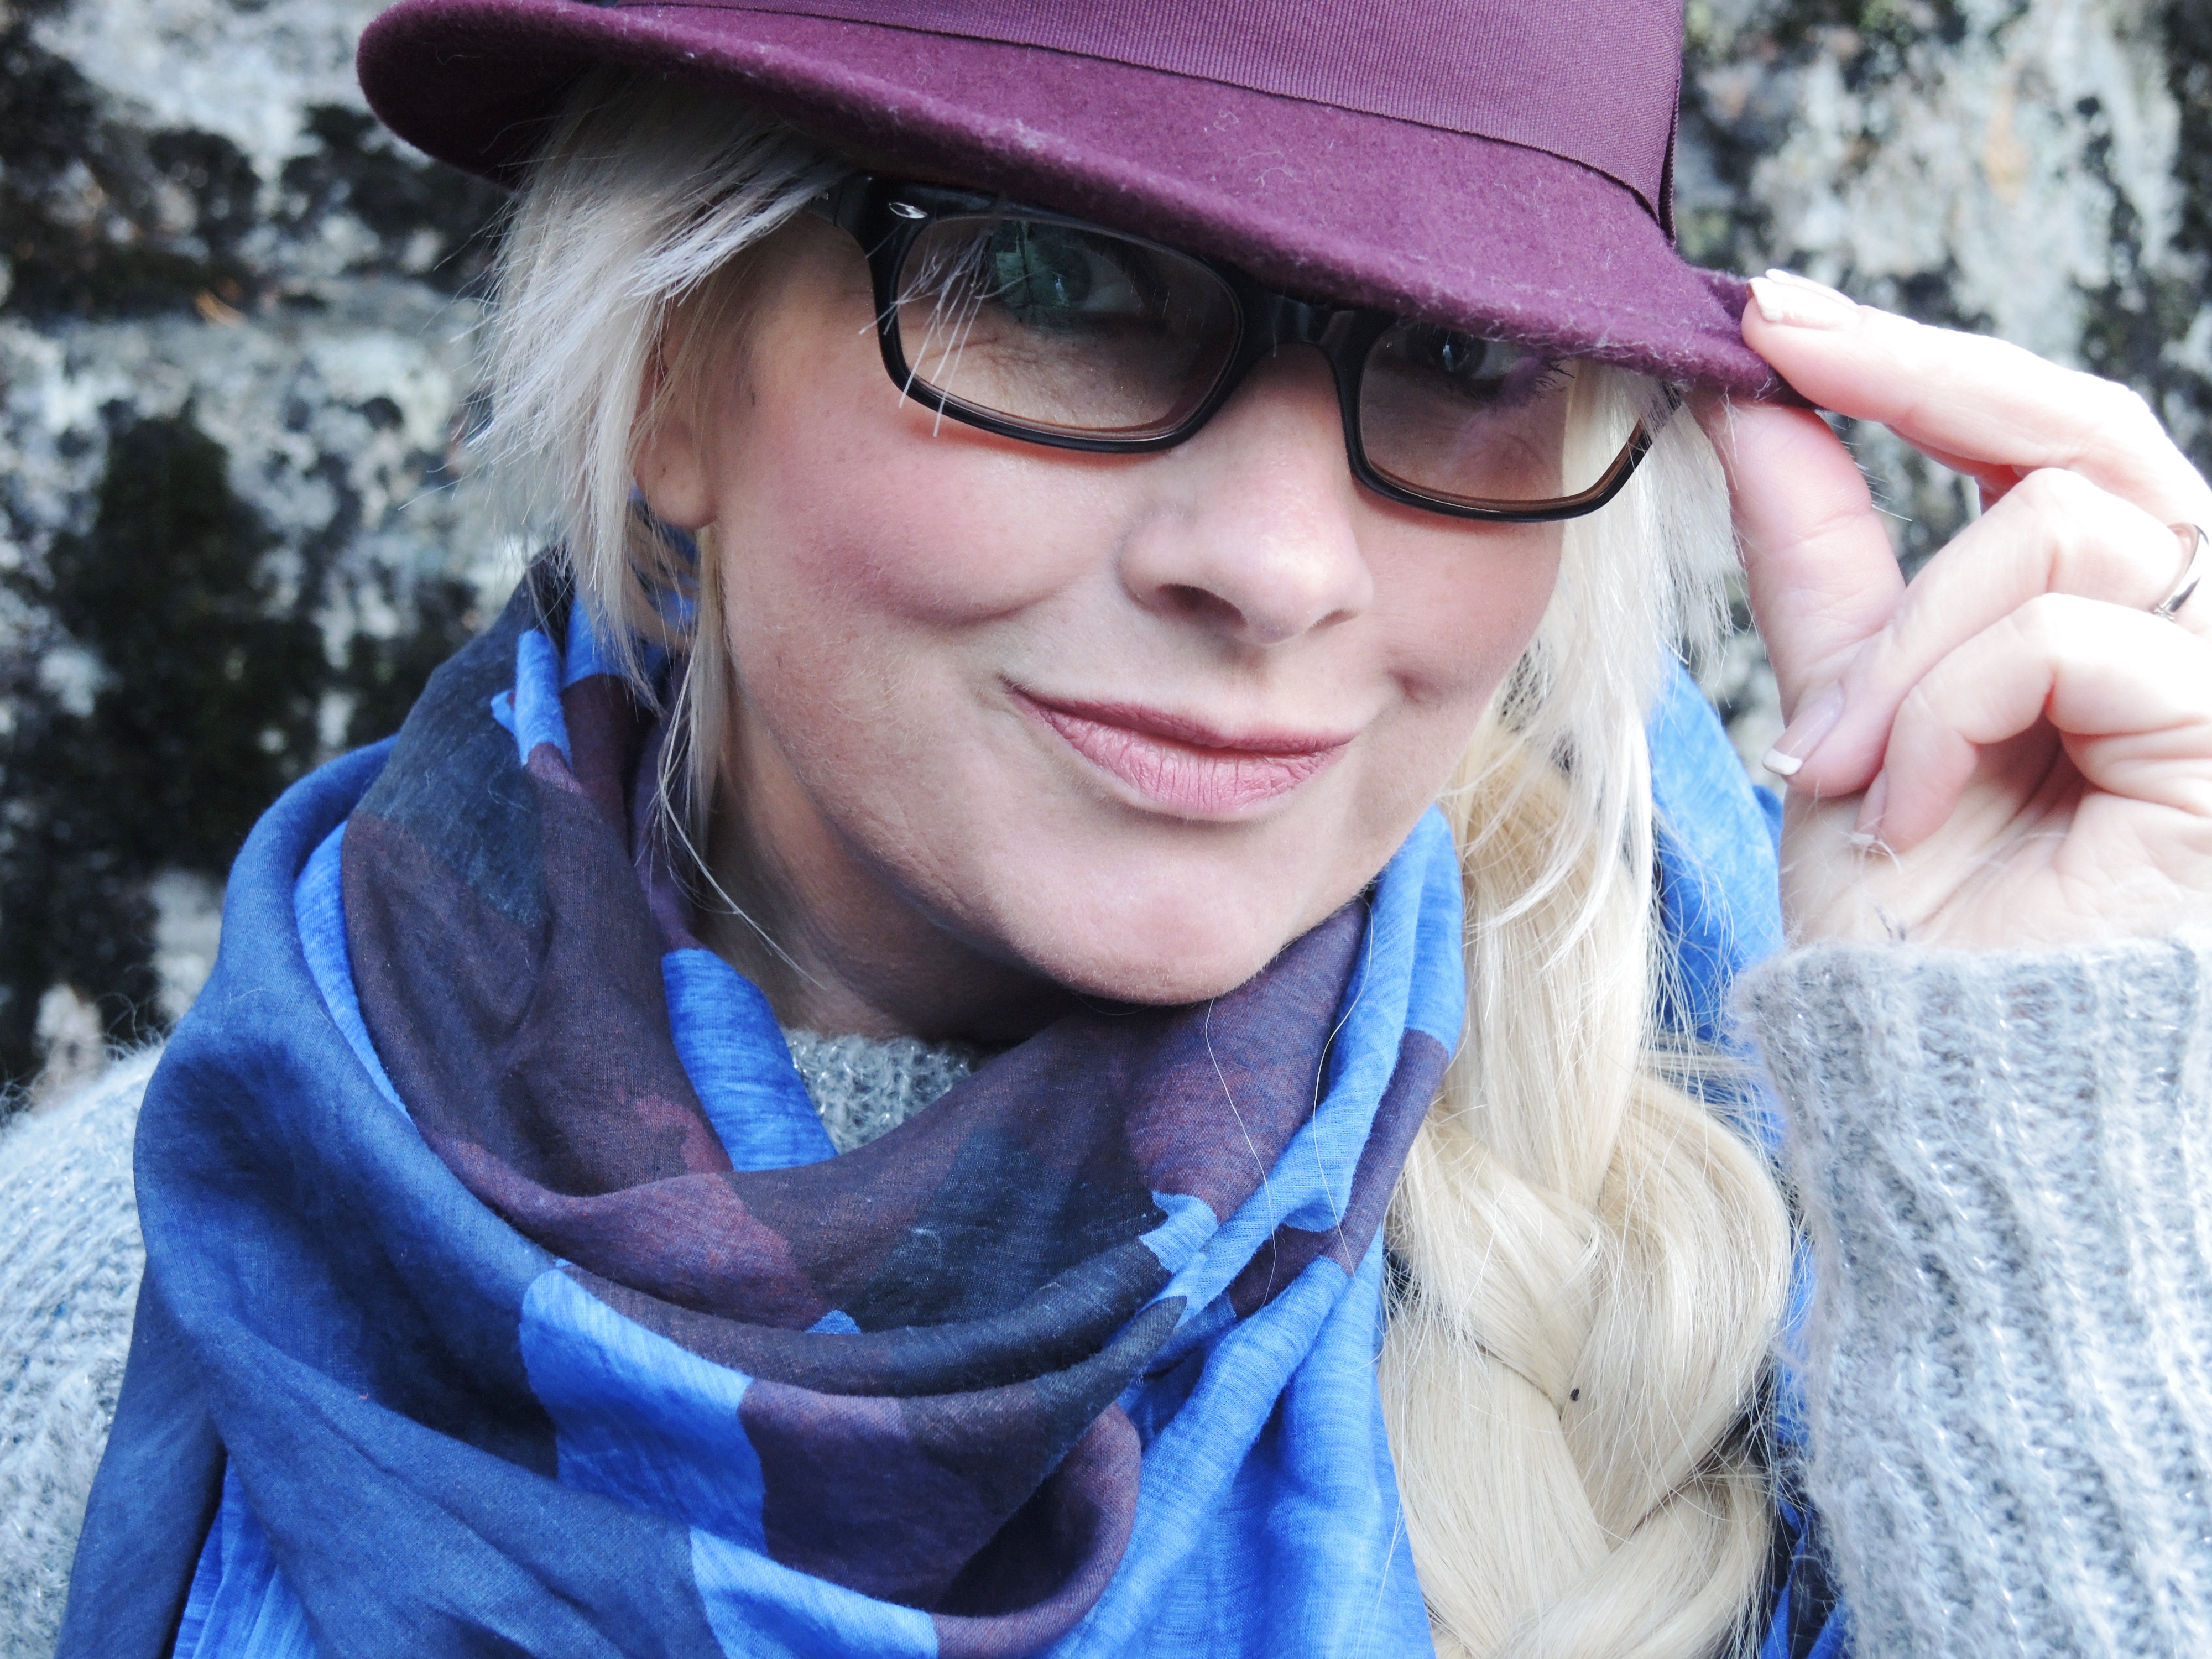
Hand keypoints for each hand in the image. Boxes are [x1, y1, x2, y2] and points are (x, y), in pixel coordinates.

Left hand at [1695, 272, 2211, 948]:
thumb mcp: (1848, 707)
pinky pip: (2064, 639)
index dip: (1915, 362)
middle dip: (1915, 372)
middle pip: (2080, 427)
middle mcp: (2198, 627)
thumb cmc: (1915, 921)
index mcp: (2110, 615)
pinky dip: (1950, 711)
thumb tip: (1758, 414)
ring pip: (2056, 529)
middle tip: (1776, 339)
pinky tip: (1910, 803)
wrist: (1946, 1080)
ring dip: (1908, 641)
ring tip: (1846, 760)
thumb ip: (1828, 565)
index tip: (1778, 313)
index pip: (2042, 436)